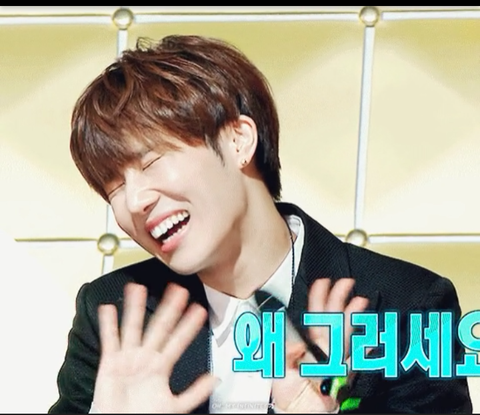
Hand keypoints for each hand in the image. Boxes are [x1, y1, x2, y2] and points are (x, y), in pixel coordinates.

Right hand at [92, 283, 216, 413]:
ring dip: (135, 308)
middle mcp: (146, 357)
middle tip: (177, 289)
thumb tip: (215, 379)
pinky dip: (108, 325)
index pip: (178, 341)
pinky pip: (109, 340)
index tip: (198, 309)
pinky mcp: (110, 363)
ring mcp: (128, 358)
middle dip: (168, 308)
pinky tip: (108, 309)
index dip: (188, 325)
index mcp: (161, 366)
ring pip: (133, 328)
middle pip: (159, 327)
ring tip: (138, 288)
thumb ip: (195, 392)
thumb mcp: (175, 406)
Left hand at [272, 278, 368, 412]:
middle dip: (338, 299)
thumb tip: (294, 337)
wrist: (296, 412)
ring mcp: (335, 360)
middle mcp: (323, 348)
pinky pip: (354, 361)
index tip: (322, 283)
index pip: (314, 315)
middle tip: (345, 283)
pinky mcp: (343, 375)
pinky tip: (369, 339)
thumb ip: (286, 347)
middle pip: (332, 319)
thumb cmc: (287, 390)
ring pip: (345, 334)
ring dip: (352, 318)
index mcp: (308, 343)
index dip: (318, 298)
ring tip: (359, 302)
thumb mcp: (279, 364)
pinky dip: (363, 351)